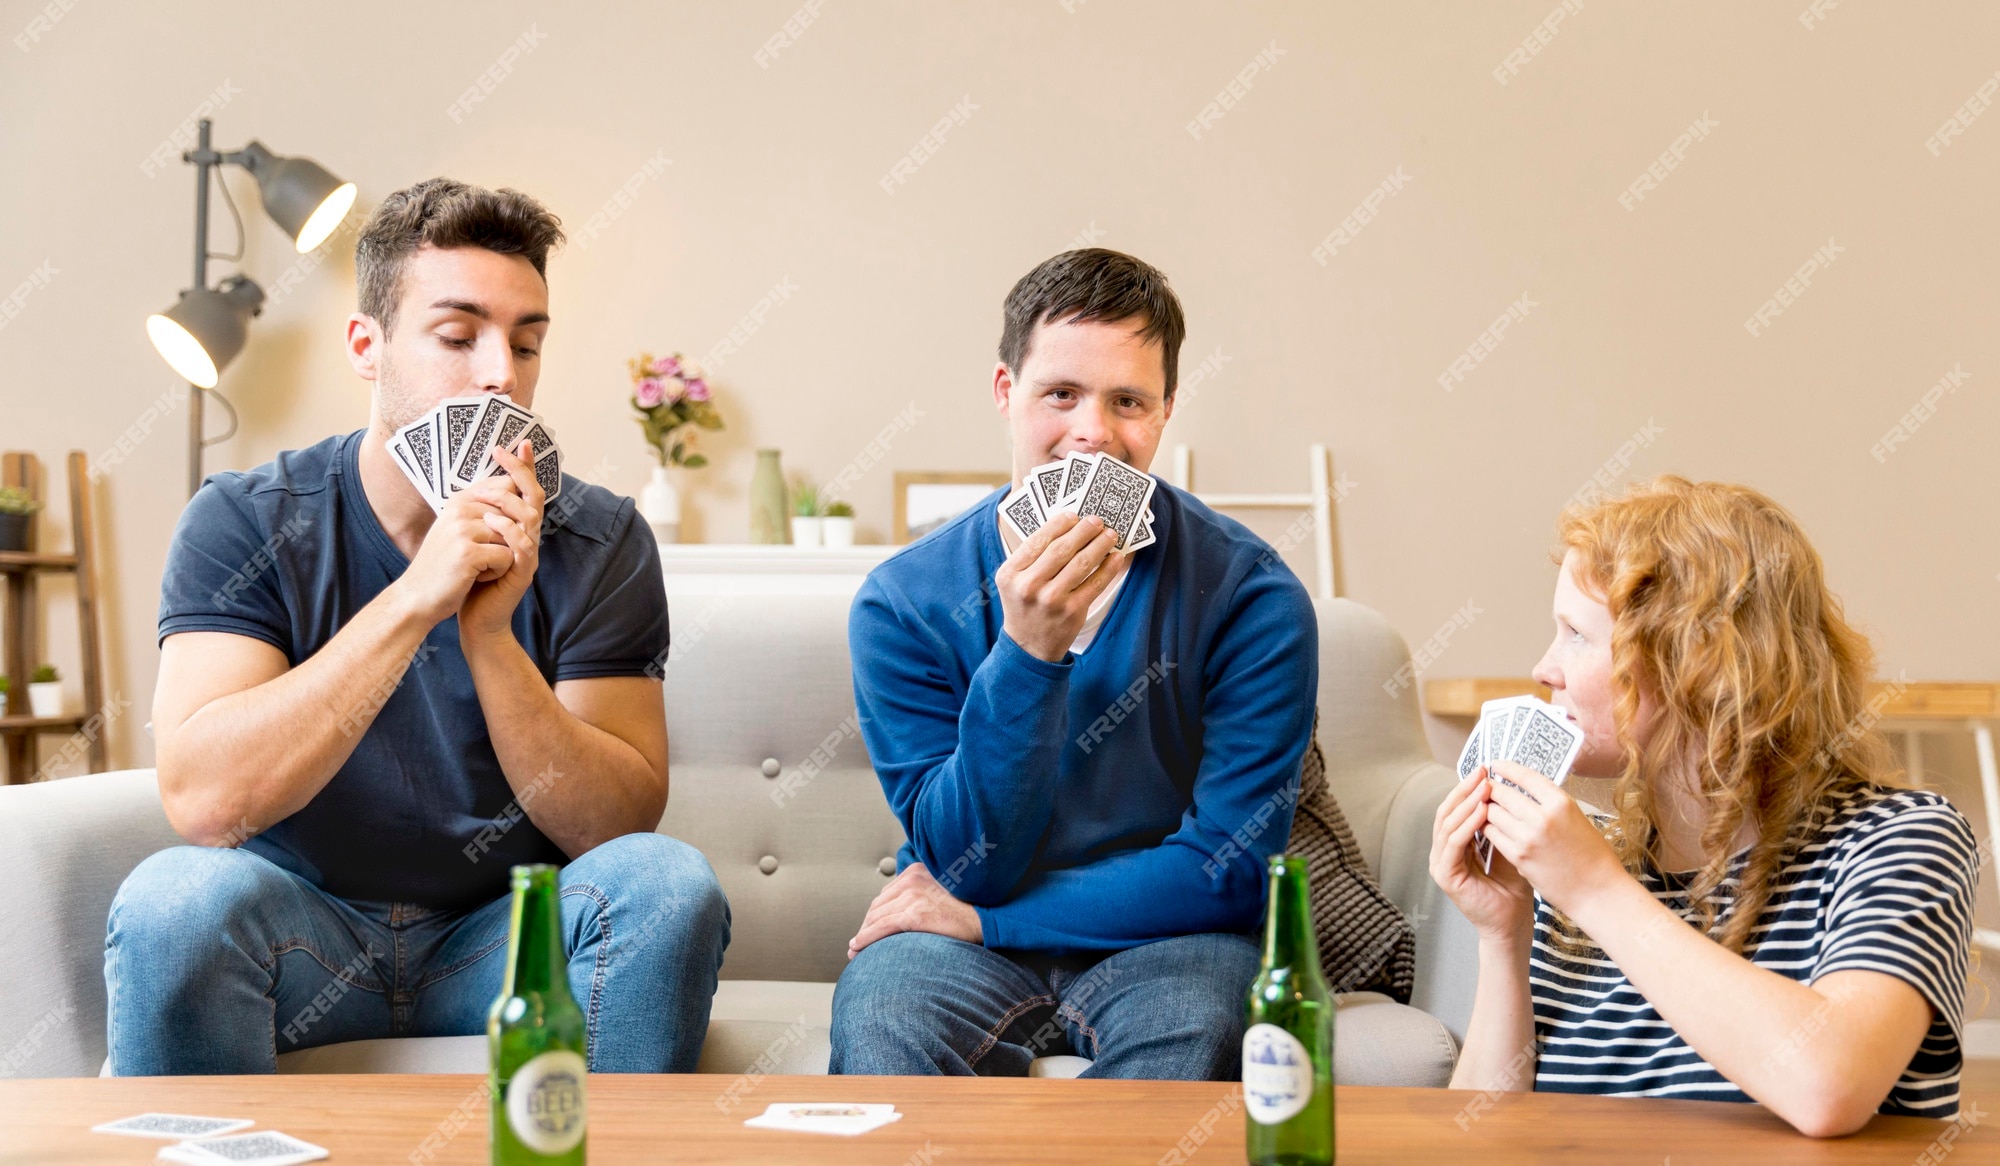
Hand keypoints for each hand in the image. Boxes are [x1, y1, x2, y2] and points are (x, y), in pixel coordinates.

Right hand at [393, 453, 520, 627]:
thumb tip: (514, 488)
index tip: (496, 533)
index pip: (506, 487)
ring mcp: (463, 530)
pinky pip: (507, 557)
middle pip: (514, 515)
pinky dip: (498, 572)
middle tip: (482, 556)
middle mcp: (460, 510)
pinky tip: (476, 577)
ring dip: (502, 557)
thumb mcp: (456, 529)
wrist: (416, 596)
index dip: (513, 510)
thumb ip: (480, 510)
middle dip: (508, 540)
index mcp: (458, 501)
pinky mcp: (469, 553)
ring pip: (513, 537)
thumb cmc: (443, 564)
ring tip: (477, 566)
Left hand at [457, 439, 545, 642]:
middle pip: (534, 497)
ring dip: (509, 502)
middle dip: (520, 471)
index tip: (514, 442)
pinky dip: (509, 531)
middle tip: (503, 453)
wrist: (477, 620)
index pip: (525, 491)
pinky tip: (490, 522)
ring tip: (485, 496)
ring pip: (530, 519)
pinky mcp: (522, 573)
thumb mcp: (474, 541)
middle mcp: (527, 538)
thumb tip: (473, 488)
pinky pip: (523, 547)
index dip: (524, 466)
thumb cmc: (473, 581)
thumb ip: (479, 518)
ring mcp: (528, 556)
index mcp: (517, 529)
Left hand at [846, 863, 982, 958]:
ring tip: (855, 950)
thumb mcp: (941, 891)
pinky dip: (866, 939)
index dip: (874, 914)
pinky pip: (882, 928)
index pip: (886, 894)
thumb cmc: (968, 909)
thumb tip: (901, 911)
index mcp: (916, 871)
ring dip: (862, 934)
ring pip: (876, 917)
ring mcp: (912, 896)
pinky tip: (858, 948)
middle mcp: (912, 879)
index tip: (867, 928)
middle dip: (866, 925)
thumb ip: (922, 894)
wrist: (987, 917)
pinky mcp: (914, 914)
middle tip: (857, 943)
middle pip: (878, 905)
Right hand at [995, 511, 1120, 660]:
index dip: (1059, 524)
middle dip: (1083, 531)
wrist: (1029, 646)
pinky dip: (1108, 568)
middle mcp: (1029, 586)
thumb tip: (1067, 527)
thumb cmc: (1024, 606)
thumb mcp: (1015, 581)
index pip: (1037, 540)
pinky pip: (1095, 584)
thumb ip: (1033, 557)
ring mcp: (1052, 600)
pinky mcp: (1072, 612)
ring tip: (1110, 535)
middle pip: (1061, 549)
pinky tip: (1115, 557)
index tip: (1073, 515)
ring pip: (1081, 564)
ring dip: (1099, 545)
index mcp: (1010, 573)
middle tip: (1096, 520)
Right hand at [1428, 768, 1534, 943]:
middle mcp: (1442, 852)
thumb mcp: (1507, 846)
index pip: (1455, 809)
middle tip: (1482, 771)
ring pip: (1447, 824)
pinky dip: (1467, 825)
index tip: (1487, 770)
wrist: (1512, 923)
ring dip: (1466, 803)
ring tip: (1484, 787)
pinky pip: (1454, 843)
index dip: (1468, 788)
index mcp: (1454, 844)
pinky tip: (1482, 812)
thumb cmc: (1513, 887)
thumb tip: (1507, 789)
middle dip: (1464, 789)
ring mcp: (1440, 863)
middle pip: (1446, 811)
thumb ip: (1500, 823)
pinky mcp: (1445, 875)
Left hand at [1481, 760, 1628, 922]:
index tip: (1495, 765)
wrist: (1597, 891)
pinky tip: (1490, 829)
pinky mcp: (1518, 856)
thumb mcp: (1576, 818)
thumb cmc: (1592, 856)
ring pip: (1491, 812)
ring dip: (1486, 810)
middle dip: (1491, 790)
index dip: (1506, 768)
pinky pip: (1491, 834)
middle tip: (1486, 790)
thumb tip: (1523, 790)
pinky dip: (1488, 829)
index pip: (1525, 776)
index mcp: (1561, 802)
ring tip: (1488, 811)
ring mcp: (1528, 837)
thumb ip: (1549, 804)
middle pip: (1502, 792)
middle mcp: (1543, 816)